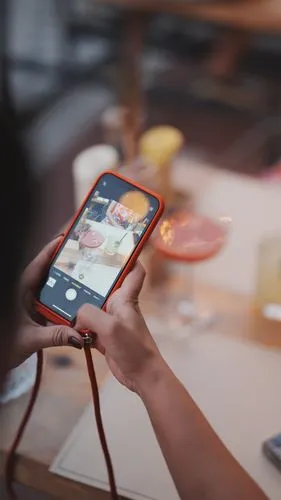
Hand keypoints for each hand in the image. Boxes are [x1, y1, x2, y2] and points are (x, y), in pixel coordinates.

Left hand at [10, 238, 82, 367]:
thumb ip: (55, 336)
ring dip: (65, 287)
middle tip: (85, 259)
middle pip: (47, 273)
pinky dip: (63, 302)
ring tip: (86, 280)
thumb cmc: (4, 345)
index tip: (66, 239)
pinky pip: (50, 303)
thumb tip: (79, 336)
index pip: (38, 264)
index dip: (51, 250)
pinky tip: (76, 306)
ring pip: (50, 288)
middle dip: (65, 266)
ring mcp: (29, 303)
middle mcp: (25, 293)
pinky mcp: (33, 313)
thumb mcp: (30, 339)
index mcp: (20, 290)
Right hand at [75, 263, 165, 392]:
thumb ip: (90, 314)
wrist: (142, 376)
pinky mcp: (104, 335)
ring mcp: (111, 321)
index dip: (130, 257)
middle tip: (72, 269)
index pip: (134, 270)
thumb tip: (76, 314)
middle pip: (105, 286)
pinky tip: (67, 325)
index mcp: (125, 298)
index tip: (118, 245)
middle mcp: (118, 306)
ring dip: (80, 305)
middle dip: (90, 280)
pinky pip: (88, 325)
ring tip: (62, 296)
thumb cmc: (135, 349)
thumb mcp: (110, 327)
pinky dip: (78, 326)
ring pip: (92, 307)